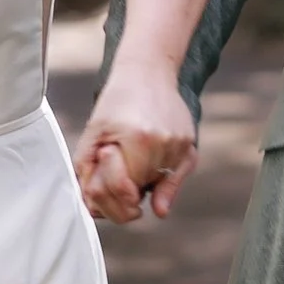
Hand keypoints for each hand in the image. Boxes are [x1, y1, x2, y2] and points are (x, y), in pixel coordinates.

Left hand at [72, 70, 195, 223]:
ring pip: (155, 187)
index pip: (123, 191)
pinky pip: (172, 177)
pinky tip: (149, 154)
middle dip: (121, 185)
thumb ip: (92, 175)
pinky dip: (157, 172)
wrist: (148, 72)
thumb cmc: (117, 102)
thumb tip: (105, 211)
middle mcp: (165, 145)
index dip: (108, 186)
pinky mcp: (191, 146)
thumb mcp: (93, 134)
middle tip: (115, 159)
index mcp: (138, 140)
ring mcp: (181, 147)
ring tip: (132, 149)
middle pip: (140, 193)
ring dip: (140, 177)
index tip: (105, 162)